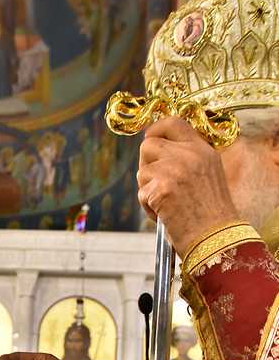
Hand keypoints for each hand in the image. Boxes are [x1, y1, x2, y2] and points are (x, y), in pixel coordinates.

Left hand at [137, 117, 237, 257]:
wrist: (216, 237)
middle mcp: (189, 155)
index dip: (155, 129)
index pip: (172, 122)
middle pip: (148, 146)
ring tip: (167, 204)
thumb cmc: (211, 214)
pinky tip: (165, 215)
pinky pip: (142, 193)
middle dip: (146, 165)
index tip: (149, 138)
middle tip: (157, 184)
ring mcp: (175, 170)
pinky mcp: (162, 189)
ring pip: (142, 171)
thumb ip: (187, 158)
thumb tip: (157, 149)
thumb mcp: (208, 174)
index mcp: (202, 149)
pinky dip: (148, 207)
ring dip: (148, 189)